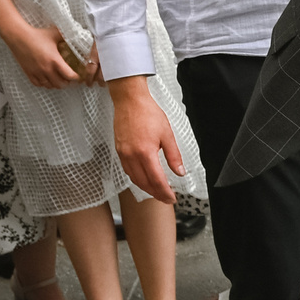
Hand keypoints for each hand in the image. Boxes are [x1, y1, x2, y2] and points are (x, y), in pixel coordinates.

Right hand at [0, 18, 85, 89]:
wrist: (18, 36)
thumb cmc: (36, 34)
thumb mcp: (54, 34)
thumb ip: (66, 35)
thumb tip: (75, 33)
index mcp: (55, 61)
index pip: (69, 76)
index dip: (76, 77)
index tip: (77, 76)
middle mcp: (46, 69)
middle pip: (60, 84)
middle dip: (67, 83)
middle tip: (69, 79)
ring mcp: (37, 72)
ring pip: (50, 86)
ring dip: (56, 84)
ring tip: (59, 80)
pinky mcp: (28, 73)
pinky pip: (38, 84)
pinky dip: (44, 84)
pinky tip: (47, 80)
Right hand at [110, 75, 183, 203]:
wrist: (129, 101)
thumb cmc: (148, 113)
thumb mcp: (167, 135)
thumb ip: (174, 156)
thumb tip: (180, 172)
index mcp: (145, 153)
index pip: (157, 180)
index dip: (165, 192)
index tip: (171, 198)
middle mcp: (131, 156)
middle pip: (144, 183)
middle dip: (156, 194)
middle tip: (166, 199)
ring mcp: (123, 154)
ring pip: (134, 178)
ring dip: (146, 188)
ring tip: (157, 192)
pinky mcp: (119, 150)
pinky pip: (127, 170)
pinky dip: (136, 178)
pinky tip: (143, 179)